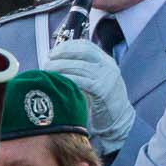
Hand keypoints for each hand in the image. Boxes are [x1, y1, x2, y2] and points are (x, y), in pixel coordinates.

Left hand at [43, 38, 134, 152]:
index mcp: (106, 61)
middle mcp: (108, 66)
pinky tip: (58, 83)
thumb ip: (82, 70)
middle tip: (47, 63)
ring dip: (60, 67)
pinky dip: (67, 79)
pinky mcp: (102, 90)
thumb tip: (56, 62)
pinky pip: (80, 81)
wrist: (118, 120)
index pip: (85, 45)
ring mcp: (106, 78)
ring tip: (48, 73)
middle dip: (61, 55)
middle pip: (82, 52)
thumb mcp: (96, 79)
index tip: (52, 53)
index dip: (66, 46)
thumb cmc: (102, 102)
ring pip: (79, 66)